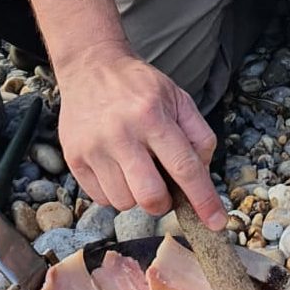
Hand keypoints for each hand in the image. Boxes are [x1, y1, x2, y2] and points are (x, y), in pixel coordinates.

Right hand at [55, 42, 225, 228]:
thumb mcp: (178, 98)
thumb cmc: (139, 86)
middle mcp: (121, 133)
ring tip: (136, 168)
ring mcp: (94, 147)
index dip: (203, 199)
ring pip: (124, 203)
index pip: (184, 167)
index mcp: (152, 115)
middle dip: (164, 202)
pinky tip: (116, 168)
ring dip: (137, 196)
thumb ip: (199, 136)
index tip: (216, 222)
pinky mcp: (73, 158)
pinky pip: (101, 199)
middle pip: (151, 196)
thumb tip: (203, 177)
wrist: (91, 67)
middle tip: (164, 188)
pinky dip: (115, 192)